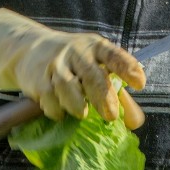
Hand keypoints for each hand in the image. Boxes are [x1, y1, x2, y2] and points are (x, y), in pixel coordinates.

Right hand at [0, 8, 145, 123]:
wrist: (30, 48)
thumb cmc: (74, 64)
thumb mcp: (96, 67)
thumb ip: (117, 93)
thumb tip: (134, 122)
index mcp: (96, 47)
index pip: (113, 55)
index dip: (127, 68)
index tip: (140, 83)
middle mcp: (76, 51)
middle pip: (91, 73)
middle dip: (102, 96)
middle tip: (111, 116)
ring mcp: (55, 62)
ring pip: (67, 85)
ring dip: (76, 104)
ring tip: (82, 113)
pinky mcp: (37, 77)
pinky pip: (49, 97)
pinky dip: (57, 109)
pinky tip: (61, 110)